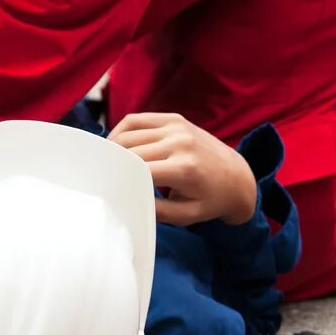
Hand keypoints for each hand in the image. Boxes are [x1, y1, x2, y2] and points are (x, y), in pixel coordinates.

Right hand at [109, 113, 256, 225]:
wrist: (237, 177)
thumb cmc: (210, 201)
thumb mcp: (185, 215)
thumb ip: (154, 210)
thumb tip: (124, 200)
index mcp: (184, 168)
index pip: (137, 170)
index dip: (116, 178)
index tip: (102, 188)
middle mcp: (180, 143)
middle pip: (129, 151)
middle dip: (111, 164)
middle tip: (98, 177)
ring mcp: (177, 127)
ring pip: (128, 134)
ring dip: (112, 147)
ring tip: (104, 163)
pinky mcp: (174, 118)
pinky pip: (137, 119)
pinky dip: (121, 131)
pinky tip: (115, 145)